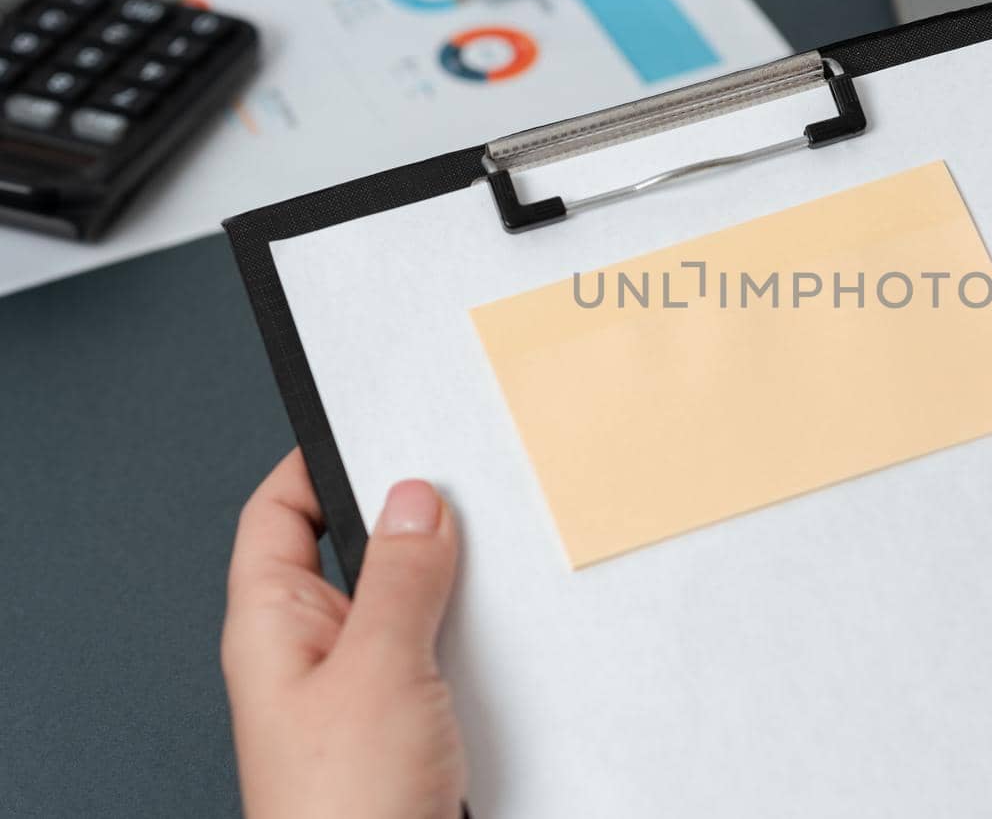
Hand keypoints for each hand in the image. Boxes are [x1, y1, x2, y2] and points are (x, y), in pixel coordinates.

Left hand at [222, 450, 464, 818]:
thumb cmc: (340, 811)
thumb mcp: (378, 670)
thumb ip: (401, 578)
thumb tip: (415, 499)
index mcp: (274, 627)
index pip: (280, 514)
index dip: (319, 460)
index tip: (376, 417)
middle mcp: (315, 653)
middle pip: (358, 551)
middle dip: (412, 517)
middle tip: (465, 480)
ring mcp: (365, 691)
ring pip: (412, 603)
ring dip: (455, 583)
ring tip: (499, 555)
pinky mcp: (412, 724)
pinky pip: (444, 652)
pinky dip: (478, 634)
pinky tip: (512, 628)